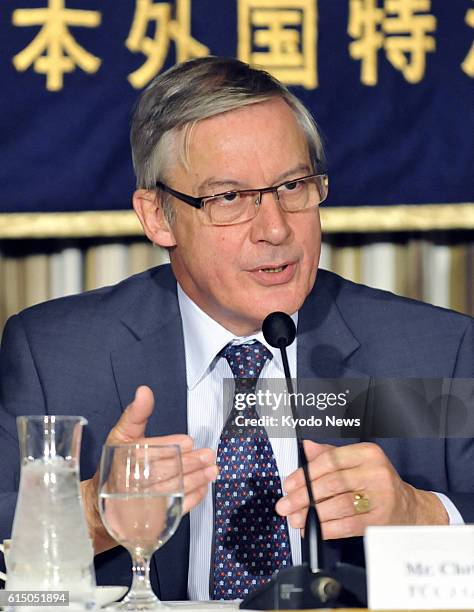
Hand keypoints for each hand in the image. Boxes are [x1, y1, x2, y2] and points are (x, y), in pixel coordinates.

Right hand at [81, 386, 217, 553]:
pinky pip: (175, 510)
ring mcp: (140, 505)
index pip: (148, 453)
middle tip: (208, 455)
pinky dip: (192, 499)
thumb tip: (144, 390)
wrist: (100, 507)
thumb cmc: (116, 465)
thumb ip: (136, 414)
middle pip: (164, 472)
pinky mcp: (151, 521)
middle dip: (190, 463)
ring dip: (196, 480)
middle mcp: (129, 484)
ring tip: (212, 470)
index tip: (188, 442)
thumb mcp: (122, 436)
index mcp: (121, 460)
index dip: (170, 446)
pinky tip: (204, 487)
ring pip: (172, 491)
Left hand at [275, 441, 447, 538]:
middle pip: (332, 483)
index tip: (289, 485)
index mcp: (367, 453)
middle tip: (285, 505)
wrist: (408, 507)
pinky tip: (315, 529)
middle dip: (303, 496)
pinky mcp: (381, 519)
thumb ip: (331, 455)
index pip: (330, 460)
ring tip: (296, 519)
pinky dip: (328, 528)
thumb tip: (306, 447)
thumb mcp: (357, 462)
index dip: (305, 474)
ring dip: (312, 514)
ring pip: (338, 505)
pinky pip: (348, 525)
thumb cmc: (376, 482)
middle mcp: (376, 471)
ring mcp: (381, 496)